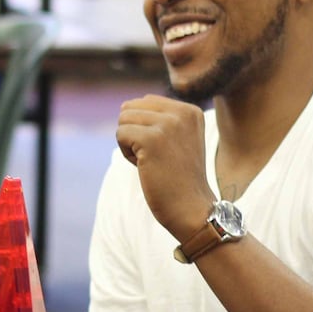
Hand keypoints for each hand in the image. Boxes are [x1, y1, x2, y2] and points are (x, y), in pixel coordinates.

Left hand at [115, 94, 216, 238]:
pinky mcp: (152, 139)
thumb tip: (124, 105)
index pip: (146, 102)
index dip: (145, 128)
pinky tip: (145, 167)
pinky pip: (120, 134)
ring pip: (123, 119)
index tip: (165, 150)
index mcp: (190, 111)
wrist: (192, 209)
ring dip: (129, 143)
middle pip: (131, 108)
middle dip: (134, 133)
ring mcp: (167, 124)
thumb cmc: (179, 179)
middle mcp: (181, 112)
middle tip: (155, 157)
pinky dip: (126, 153)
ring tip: (151, 161)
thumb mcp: (178, 140)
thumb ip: (160, 118)